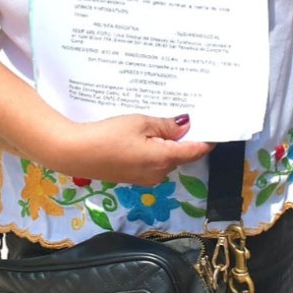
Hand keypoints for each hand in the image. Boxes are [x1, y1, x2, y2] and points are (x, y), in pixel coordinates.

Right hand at [50, 114, 213, 186]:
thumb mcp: (140, 123)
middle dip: (185, 138)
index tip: (217, 126)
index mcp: (164, 159)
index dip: (208, 139)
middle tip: (186, 114)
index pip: (195, 150)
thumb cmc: (108, 135)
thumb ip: (166, 126)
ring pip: (165, 158)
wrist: (75, 153)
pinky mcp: (132, 176)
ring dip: (167, 143)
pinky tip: (144, 134)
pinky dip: (154, 149)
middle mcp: (159, 173)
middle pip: (181, 154)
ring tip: (162, 120)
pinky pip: (151, 161)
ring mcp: (145, 177)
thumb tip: (186, 125)